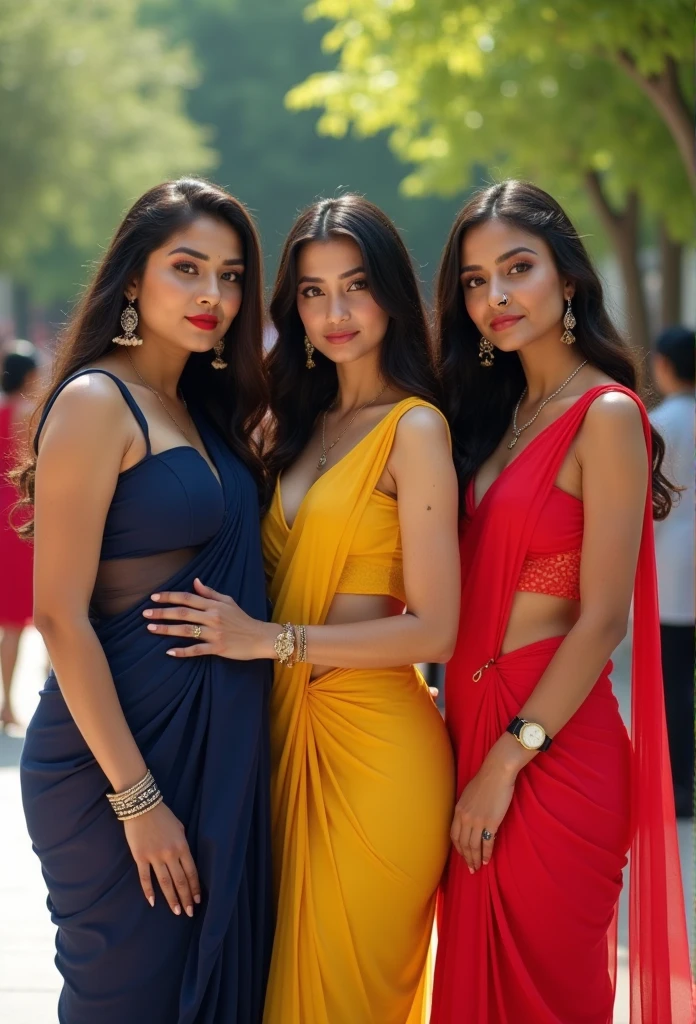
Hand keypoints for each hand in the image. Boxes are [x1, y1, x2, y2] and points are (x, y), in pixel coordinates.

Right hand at [123, 801, 200, 915]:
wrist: (142, 805)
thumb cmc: (163, 815)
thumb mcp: (180, 827)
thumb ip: (182, 845)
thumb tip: (184, 860)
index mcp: (182, 846)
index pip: (191, 872)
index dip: (195, 888)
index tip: (197, 900)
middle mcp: (170, 854)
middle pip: (180, 880)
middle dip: (186, 898)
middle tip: (189, 913)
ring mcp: (154, 856)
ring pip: (165, 882)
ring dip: (171, 898)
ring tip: (176, 911)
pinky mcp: (140, 857)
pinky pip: (145, 877)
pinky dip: (148, 891)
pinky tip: (152, 902)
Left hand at [143, 579, 270, 659]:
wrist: (260, 637)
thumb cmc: (243, 619)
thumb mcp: (228, 602)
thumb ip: (210, 593)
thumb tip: (195, 581)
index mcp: (214, 605)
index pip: (188, 598)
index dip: (170, 597)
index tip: (154, 597)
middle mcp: (213, 617)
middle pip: (183, 613)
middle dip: (162, 612)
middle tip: (145, 614)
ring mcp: (214, 633)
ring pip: (186, 630)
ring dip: (167, 629)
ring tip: (151, 629)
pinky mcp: (217, 648)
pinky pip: (197, 650)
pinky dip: (183, 651)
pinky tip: (169, 651)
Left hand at [450, 752, 517, 873]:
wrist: (497, 772)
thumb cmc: (485, 781)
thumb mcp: (468, 795)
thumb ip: (466, 808)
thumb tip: (467, 820)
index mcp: (458, 810)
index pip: (454, 835)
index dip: (458, 848)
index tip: (462, 856)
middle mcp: (465, 817)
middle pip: (463, 844)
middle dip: (466, 858)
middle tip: (471, 868)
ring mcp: (478, 821)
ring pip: (474, 846)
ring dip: (476, 859)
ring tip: (478, 867)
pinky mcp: (491, 822)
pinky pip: (487, 843)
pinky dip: (487, 853)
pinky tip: (487, 860)